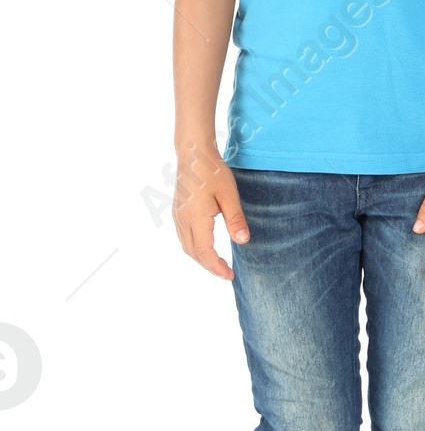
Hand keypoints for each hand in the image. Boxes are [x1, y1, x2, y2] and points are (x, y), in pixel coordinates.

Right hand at [172, 144, 247, 279]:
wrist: (193, 155)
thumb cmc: (213, 173)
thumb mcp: (229, 196)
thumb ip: (235, 219)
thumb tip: (243, 241)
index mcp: (196, 219)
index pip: (204, 252)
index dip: (216, 267)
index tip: (229, 275)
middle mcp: (183, 221)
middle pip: (194, 253)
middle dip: (209, 267)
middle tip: (226, 274)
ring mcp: (177, 217)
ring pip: (187, 247)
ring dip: (201, 259)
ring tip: (217, 264)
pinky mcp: (177, 212)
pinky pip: (184, 238)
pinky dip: (195, 249)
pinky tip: (206, 248)